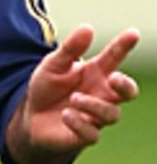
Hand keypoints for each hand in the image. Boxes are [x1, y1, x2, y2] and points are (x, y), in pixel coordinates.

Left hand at [9, 24, 139, 163]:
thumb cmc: (48, 87)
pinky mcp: (84, 135)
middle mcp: (101, 94)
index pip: (115, 57)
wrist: (31, 117)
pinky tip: (66, 115)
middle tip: (113, 78)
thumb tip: (87, 28)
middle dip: (126, 85)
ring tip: (74, 99)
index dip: (124, 45)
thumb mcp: (53, 65)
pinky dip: (80, 124)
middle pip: (128, 92)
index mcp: (97, 73)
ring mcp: (95, 116)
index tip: (132, 33)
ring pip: (112, 114)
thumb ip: (70, 49)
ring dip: (94, 105)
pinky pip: (92, 134)